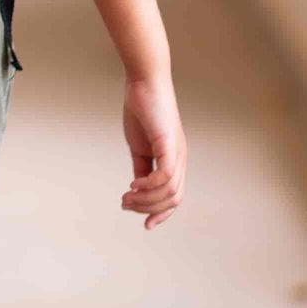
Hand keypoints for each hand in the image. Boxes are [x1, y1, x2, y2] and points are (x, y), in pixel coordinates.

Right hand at [121, 74, 185, 228]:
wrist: (144, 82)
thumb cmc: (142, 109)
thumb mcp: (139, 145)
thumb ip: (141, 166)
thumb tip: (137, 188)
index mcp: (174, 160)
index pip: (175, 196)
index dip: (161, 213)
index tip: (145, 224)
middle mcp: (180, 159)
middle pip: (173, 199)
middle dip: (149, 208)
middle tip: (126, 204)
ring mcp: (177, 152)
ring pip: (170, 191)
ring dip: (146, 200)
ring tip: (126, 197)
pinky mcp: (169, 144)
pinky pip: (165, 175)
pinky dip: (148, 185)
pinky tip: (133, 184)